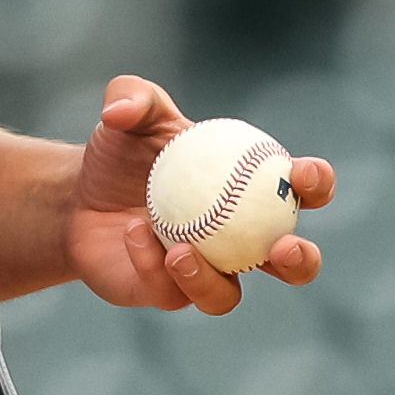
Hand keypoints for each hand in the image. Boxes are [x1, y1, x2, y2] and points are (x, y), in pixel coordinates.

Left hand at [64, 75, 329, 315]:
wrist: (78, 196)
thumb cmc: (121, 151)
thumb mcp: (128, 112)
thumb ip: (133, 97)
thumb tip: (119, 111)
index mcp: (251, 190)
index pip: (301, 190)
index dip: (316, 184)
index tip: (301, 173)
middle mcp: (240, 239)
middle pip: (293, 264)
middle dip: (302, 260)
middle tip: (283, 246)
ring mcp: (206, 272)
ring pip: (226, 297)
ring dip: (209, 279)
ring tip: (180, 250)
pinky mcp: (167, 293)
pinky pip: (170, 291)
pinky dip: (153, 265)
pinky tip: (135, 233)